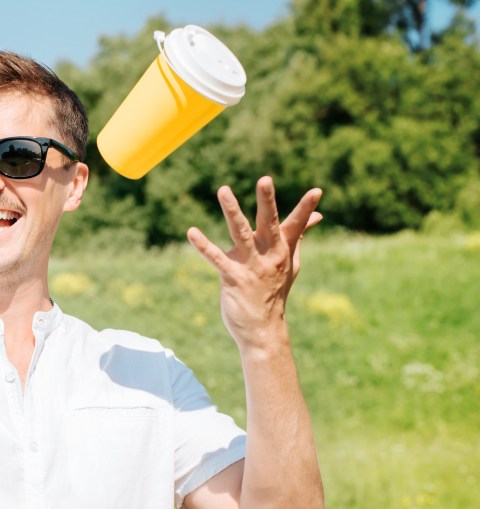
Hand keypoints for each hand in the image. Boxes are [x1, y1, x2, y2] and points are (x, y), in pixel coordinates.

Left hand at [186, 176, 321, 353]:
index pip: (297, 225)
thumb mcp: (290, 263)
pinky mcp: (233, 278)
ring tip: (223, 190)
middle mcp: (269, 256)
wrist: (264, 329)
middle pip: (269, 223)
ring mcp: (251, 267)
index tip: (318, 190)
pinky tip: (192, 232)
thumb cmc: (274, 291)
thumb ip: (298, 237)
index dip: (306, 209)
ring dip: (232, 212)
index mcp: (282, 250)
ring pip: (241, 234)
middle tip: (265, 179)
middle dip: (267, 201)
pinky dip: (204, 246)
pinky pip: (217, 259)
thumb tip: (316, 217)